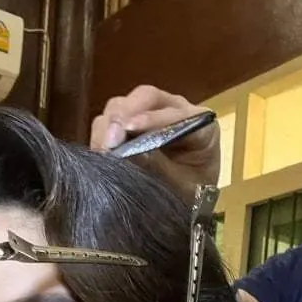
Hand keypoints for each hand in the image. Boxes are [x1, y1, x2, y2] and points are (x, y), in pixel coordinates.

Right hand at [90, 85, 220, 201]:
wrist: (187, 203)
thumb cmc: (192, 195)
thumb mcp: (182, 187)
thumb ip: (159, 168)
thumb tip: (129, 153)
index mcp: (200, 124)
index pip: (174, 112)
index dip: (150, 118)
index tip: (130, 128)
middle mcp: (175, 110)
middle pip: (146, 97)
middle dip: (124, 115)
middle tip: (111, 140)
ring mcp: (150, 114)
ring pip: (123, 104)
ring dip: (110, 124)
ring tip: (104, 149)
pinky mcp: (130, 124)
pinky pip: (110, 119)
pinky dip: (102, 133)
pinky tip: (101, 152)